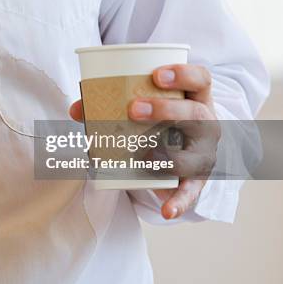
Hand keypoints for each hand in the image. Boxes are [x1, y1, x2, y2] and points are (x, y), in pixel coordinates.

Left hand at [70, 64, 220, 220]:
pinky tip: (167, 209)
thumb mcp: (148, 105)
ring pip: (196, 155)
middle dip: (166, 110)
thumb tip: (75, 109)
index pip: (201, 80)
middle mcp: (207, 124)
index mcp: (196, 98)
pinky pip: (192, 192)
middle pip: (196, 114)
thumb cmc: (162, 119)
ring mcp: (205, 152)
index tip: (156, 74)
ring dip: (170, 157)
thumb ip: (111, 104)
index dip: (183, 75)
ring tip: (144, 155)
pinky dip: (180, 202)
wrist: (186, 147)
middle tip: (133, 109)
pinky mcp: (198, 179)